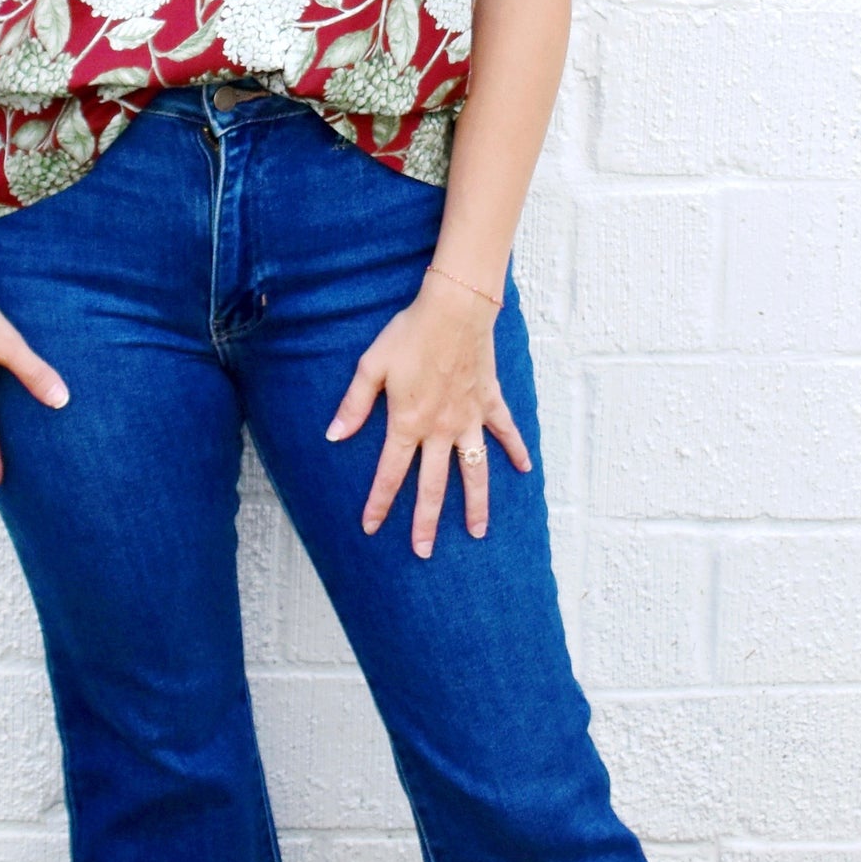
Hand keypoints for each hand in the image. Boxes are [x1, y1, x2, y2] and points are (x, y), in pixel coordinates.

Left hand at [325, 269, 532, 556]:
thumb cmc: (409, 334)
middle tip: (424, 551)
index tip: (370, 527)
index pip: (390, 473)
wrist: (454, 310)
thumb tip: (334, 435)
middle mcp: (440, 430)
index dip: (379, 502)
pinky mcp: (488, 402)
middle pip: (433, 486)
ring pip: (474, 472)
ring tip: (478, 532)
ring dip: (476, 503)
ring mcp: (468, 419)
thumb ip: (354, 405)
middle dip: (426, 522)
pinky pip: (506, 432)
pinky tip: (526, 470)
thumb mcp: (372, 366)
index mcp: (407, 423)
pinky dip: (517, 450)